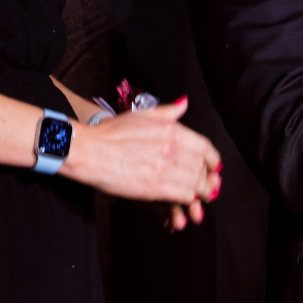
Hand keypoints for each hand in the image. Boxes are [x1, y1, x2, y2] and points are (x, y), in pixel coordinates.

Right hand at [65, 96, 222, 230]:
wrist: (88, 150)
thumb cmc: (110, 133)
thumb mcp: (142, 115)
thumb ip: (167, 111)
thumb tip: (184, 103)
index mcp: (170, 129)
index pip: (204, 145)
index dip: (212, 158)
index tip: (214, 165)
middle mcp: (171, 148)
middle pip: (201, 165)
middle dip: (208, 176)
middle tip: (209, 183)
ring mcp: (163, 168)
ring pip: (195, 181)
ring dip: (202, 190)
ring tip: (203, 194)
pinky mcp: (154, 187)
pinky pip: (182, 194)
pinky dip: (188, 197)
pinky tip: (187, 199)